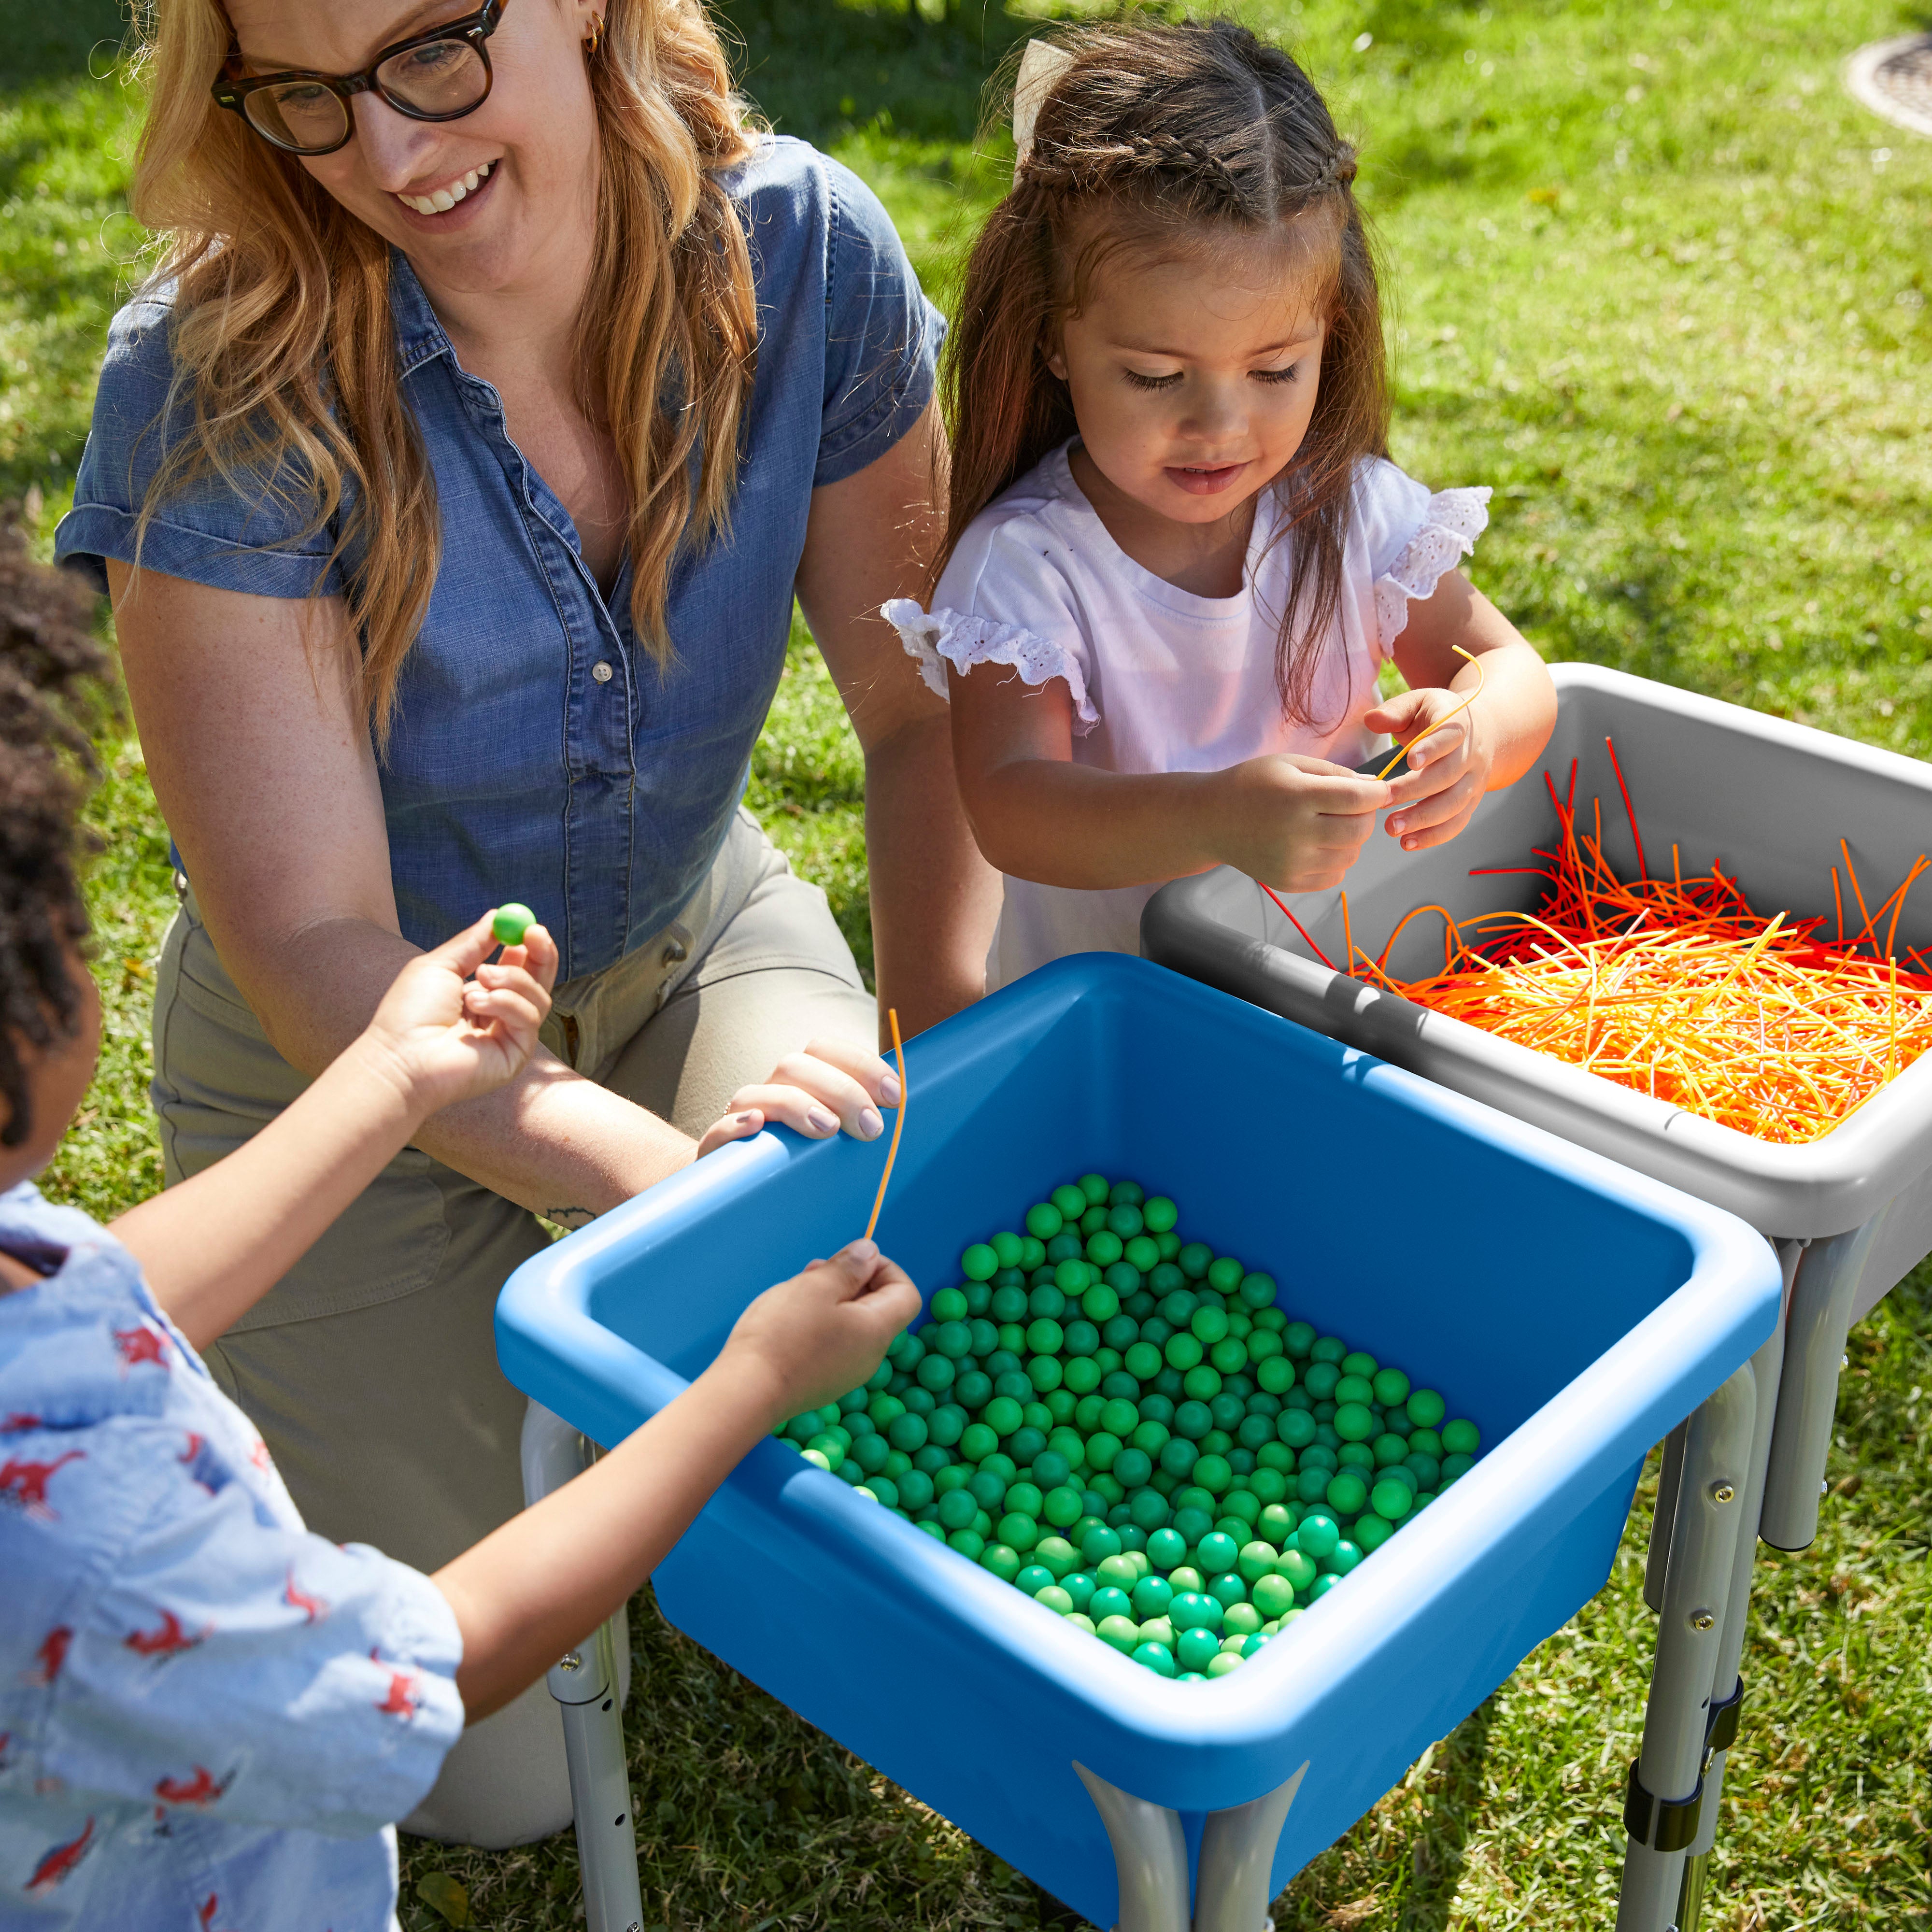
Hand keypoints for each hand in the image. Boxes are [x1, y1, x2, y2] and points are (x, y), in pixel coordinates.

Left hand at [359, 911, 558, 1116]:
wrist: (401, 1057)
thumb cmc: (409, 1013)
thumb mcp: (440, 966)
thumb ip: (472, 943)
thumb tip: (496, 916)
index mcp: (480, 996)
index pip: (518, 969)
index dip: (528, 947)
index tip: (529, 926)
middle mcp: (498, 1017)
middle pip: (538, 983)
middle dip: (541, 956)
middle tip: (535, 933)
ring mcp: (509, 1037)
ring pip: (537, 998)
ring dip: (510, 980)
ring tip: (475, 983)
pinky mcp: (516, 1054)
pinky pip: (529, 1018)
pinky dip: (505, 1004)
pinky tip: (475, 1005)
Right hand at [694, 1038, 902, 1157]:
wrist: (746, 1197)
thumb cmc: (807, 1165)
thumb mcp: (841, 1140)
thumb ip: (864, 1119)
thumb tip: (904, 1108)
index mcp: (803, 1081)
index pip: (826, 1050)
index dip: (863, 1064)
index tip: (894, 1096)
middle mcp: (770, 1091)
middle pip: (796, 1066)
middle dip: (840, 1090)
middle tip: (871, 1128)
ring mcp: (740, 1118)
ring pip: (758, 1092)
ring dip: (796, 1105)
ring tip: (828, 1130)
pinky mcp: (716, 1150)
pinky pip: (717, 1130)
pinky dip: (734, 1125)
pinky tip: (755, 1125)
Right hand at [723, 1239, 922, 1424]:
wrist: (747, 1393)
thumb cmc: (783, 1335)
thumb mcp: (817, 1286)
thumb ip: (849, 1267)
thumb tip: (870, 1252)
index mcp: (877, 1331)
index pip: (906, 1293)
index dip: (885, 1268)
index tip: (851, 1260)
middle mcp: (869, 1357)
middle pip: (877, 1308)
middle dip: (851, 1280)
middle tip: (814, 1270)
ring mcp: (846, 1374)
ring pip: (851, 1324)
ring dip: (831, 1300)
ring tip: (797, 1290)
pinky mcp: (822, 1383)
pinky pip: (833, 1344)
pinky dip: (820, 1324)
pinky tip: (789, 1319)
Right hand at [1207, 753, 1389, 892]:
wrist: (1211, 821)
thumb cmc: (1251, 786)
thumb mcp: (1290, 764)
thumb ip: (1334, 773)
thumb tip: (1373, 787)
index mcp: (1296, 797)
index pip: (1357, 800)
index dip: (1377, 794)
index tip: (1378, 790)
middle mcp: (1294, 833)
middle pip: (1359, 831)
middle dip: (1366, 816)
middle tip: (1354, 807)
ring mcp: (1291, 863)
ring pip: (1351, 856)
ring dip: (1351, 839)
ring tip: (1331, 824)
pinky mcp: (1288, 882)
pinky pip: (1335, 876)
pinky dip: (1336, 860)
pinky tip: (1317, 844)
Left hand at [1365, 685, 1493, 851]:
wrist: (1483, 731)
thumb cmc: (1439, 718)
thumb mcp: (1420, 703)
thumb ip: (1395, 710)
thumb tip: (1370, 719)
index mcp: (1459, 725)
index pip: (1449, 737)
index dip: (1432, 748)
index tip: (1409, 760)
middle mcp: (1471, 755)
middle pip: (1449, 776)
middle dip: (1416, 791)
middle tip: (1383, 801)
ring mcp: (1474, 782)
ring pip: (1454, 804)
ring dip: (1423, 819)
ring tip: (1392, 829)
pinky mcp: (1471, 802)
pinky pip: (1457, 823)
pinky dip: (1434, 836)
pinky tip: (1408, 842)